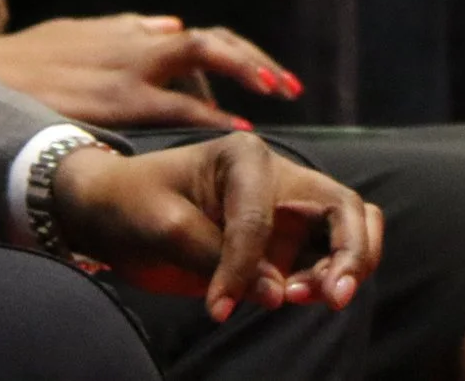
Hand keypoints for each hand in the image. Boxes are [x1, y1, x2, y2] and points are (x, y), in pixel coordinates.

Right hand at [0, 14, 302, 128]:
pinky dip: (213, 116)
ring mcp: (130, 70)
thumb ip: (126, 30)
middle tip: (288, 85)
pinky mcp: (119, 100)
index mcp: (129, 31)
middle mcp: (136, 42)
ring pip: (203, 60)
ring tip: (276, 93)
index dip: (236, 54)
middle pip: (211, 43)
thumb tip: (170, 24)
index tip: (264, 74)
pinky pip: (179, 107)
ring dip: (245, 74)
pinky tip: (238, 129)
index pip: (198, 38)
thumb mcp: (79, 33)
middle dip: (253, 61)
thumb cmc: (28, 60)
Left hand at [50, 136, 381, 320]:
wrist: (113, 214)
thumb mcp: (162, 225)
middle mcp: (278, 177)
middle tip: (334, 296)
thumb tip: (281, 293)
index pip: (261, 216)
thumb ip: (218, 257)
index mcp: (245, 156)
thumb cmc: (133, 204)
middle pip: (344, 208)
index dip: (243, 266)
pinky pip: (331, 256)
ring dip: (346, 267)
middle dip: (350, 253)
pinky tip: (297, 296)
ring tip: (310, 297)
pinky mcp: (287, 242)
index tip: (215, 307)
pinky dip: (332, 277)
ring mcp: (288, 210)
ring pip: (351, 229)